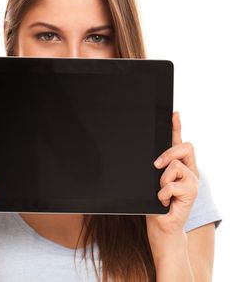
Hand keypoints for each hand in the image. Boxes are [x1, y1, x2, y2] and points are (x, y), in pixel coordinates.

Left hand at [146, 111, 198, 238]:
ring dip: (162, 181)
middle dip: (168, 153)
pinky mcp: (192, 192)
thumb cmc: (155, 203)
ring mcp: (192, 180)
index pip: (178, 142)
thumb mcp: (151, 181)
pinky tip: (164, 201)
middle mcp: (188, 169)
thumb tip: (148, 157)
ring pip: (175, 166)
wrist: (162, 226)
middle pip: (184, 146)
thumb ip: (155, 167)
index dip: (177, 127)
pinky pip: (171, 184)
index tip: (174, 113)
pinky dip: (162, 193)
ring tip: (161, 193)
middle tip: (156, 166)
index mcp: (177, 165)